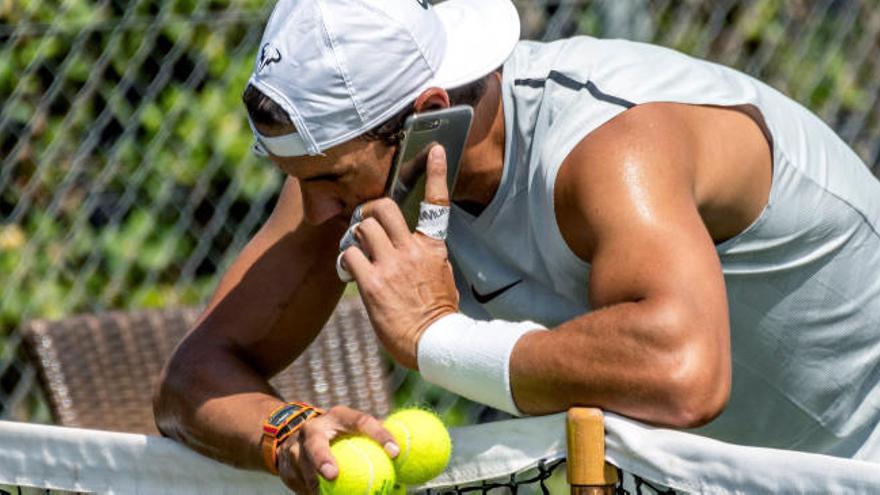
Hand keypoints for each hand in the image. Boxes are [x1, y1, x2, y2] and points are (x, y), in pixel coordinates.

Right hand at [276, 406, 398, 493]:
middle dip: (322, 458)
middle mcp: (313, 429)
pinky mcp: (286, 466)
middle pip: (315, 443)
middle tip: (334, 475)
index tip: (395, 452)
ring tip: (326, 493)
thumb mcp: (355, 428)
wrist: (292, 435)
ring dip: (315, 484)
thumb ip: (377, 437)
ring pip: (303, 468)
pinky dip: (313, 493)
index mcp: (338, 416)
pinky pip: (301, 485)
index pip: (362, 421)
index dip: (379, 435)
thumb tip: (407, 453)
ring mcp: (295, 448)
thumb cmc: (338, 433)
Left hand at [342, 145, 459, 368]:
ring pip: (361, 227)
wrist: (436, 343)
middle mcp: (412, 250)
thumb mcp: (441, 276)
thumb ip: (425, 254)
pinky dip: (344, 261)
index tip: (434, 150)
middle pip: (381, 207)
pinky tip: (348, 273)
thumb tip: (412, 245)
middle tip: (362, 224)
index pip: (436, 203)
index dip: (435, 173)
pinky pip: (348, 256)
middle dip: (366, 210)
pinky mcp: (373, 284)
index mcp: (432, 247)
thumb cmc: (437, 313)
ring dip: (353, 237)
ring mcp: (392, 265)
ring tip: (356, 253)